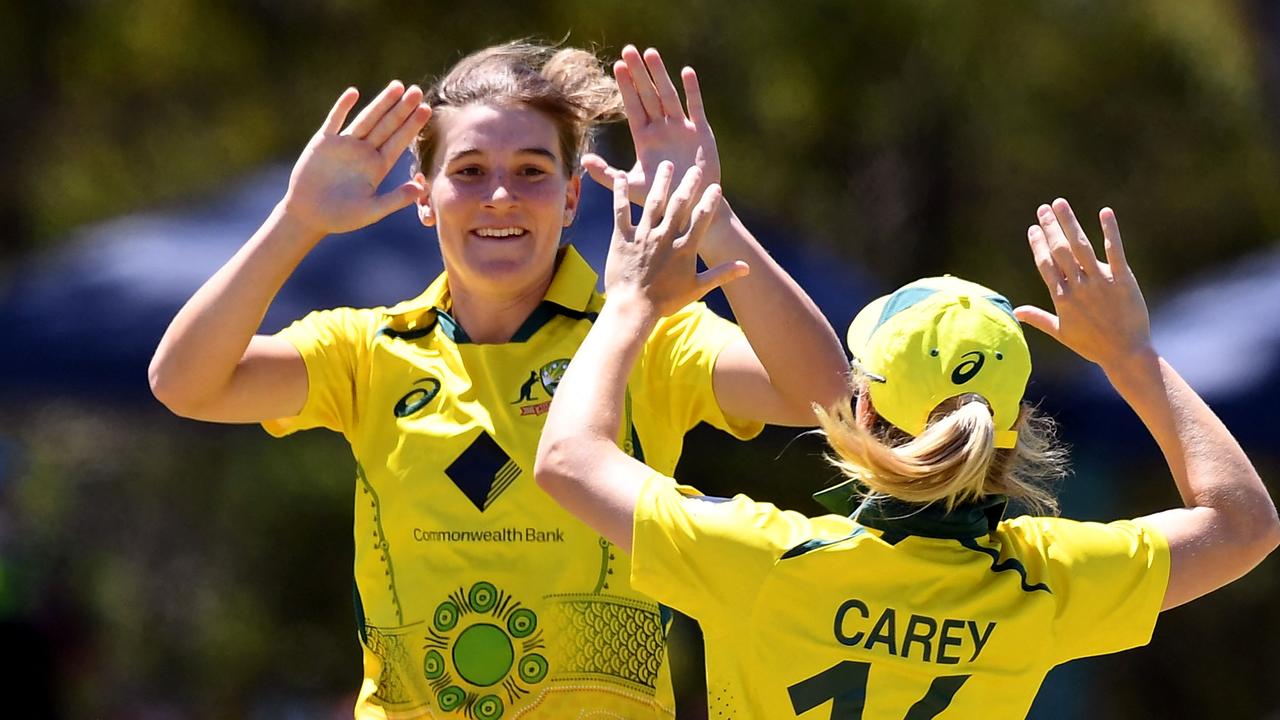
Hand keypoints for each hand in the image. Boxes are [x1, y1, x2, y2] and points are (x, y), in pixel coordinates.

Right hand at [281, 82, 431, 235]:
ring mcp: (344, 145)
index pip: (399, 142)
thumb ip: (395, 200)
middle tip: (417, 91)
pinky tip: (354, 93)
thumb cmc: (341, 217)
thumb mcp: (371, 211)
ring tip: (397, 86)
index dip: (412, 125)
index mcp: (377, 167)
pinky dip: (342, 107)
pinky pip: (334, 121)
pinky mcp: (323, 143)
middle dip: (402, 108)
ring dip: (380, 103)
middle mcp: (364, 152)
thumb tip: (420, 188)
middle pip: (387, 126)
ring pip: (366, 119)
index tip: (426, 109)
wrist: (309, 215)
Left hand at [583, 46, 719, 204]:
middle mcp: (661, 129)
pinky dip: (692, 91)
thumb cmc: (659, 199)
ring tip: (651, 53)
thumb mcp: (630, 186)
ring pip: (668, 96)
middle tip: (628, 50)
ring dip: (660, 75)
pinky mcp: (701, 133)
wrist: (689, 208)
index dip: (626, 86)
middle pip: (648, 94)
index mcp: (645, 138)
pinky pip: (695, 108)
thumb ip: (607, 174)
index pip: (633, 106)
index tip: (617, 66)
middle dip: (639, 73)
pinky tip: (686, 72)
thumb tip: (583, 161)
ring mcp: (681, 128)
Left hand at [605, 161, 747, 317]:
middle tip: (693, 169)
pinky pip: (621, 211)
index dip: (710, 201)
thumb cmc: (666, 301)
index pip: (701, 219)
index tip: (715, 186)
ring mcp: (643, 236)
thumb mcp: (697, 288)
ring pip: (653, 203)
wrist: (634, 308)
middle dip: (688, 184)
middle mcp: (665, 237)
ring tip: (667, 166)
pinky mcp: (622, 238)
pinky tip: (620, 176)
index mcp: (684, 248)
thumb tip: (747, 267)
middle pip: (679, 204)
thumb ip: (722, 274)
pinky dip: (619, 193)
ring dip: (661, 182)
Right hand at [1014, 198, 1152, 368]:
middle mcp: (1078, 286)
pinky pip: (1114, 251)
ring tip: (1060, 204)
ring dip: (1069, 222)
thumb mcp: (1061, 333)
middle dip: (1050, 227)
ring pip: (1081, 246)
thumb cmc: (1092, 346)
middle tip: (1043, 208)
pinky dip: (1110, 231)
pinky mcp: (1122, 279)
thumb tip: (1015, 312)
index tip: (1033, 228)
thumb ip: (1038, 318)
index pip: (1045, 264)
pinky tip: (1104, 212)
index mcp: (1061, 297)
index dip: (1038, 244)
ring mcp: (1100, 282)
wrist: (1125, 353)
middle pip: (1059, 250)